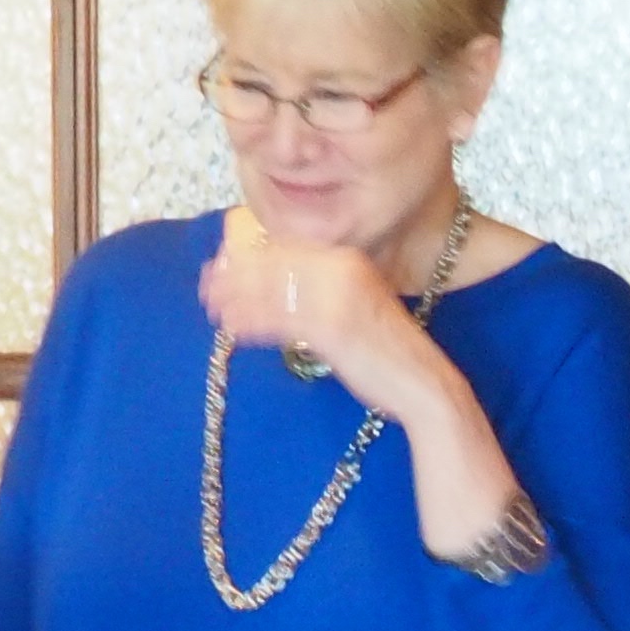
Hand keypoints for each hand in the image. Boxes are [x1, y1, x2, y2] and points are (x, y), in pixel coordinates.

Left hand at [202, 214, 418, 385]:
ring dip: (237, 299)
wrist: (423, 383)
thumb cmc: (385, 352)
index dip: (251, 254)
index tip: (222, 261)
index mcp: (349, 259)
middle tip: (206, 284)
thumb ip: (321, 291)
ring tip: (211, 308)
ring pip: (274, 292)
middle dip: (236, 274)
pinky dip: (251, 323)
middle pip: (276, 265)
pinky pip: (280, 320)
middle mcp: (343, 270)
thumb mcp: (355, 307)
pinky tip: (232, 329)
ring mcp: (338, 297)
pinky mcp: (332, 327)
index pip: (289, 247)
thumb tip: (275, 288)